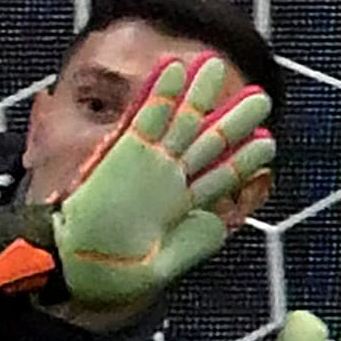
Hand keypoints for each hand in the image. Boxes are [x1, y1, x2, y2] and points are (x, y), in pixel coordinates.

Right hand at [52, 54, 275, 308]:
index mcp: (179, 210)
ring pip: (182, 123)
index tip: (267, 143)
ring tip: (215, 65)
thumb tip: (221, 221)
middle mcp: (166, 181)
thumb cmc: (112, 276)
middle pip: (207, 143)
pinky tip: (173, 69)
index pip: (218, 177)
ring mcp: (146, 163)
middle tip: (261, 99)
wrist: (73, 267)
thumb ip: (197, 240)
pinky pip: (145, 117)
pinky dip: (159, 93)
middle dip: (234, 121)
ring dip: (199, 95)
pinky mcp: (123, 152)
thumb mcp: (166, 266)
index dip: (243, 160)